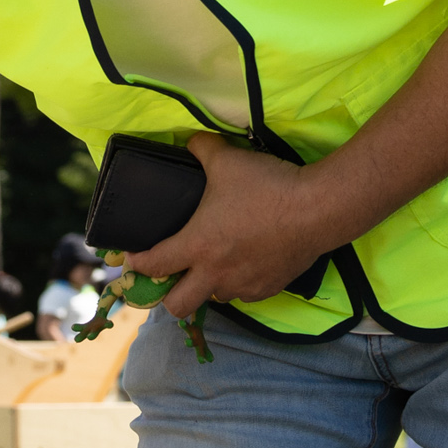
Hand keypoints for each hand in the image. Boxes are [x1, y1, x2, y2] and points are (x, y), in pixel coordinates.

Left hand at [118, 133, 338, 315]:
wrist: (317, 210)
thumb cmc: (267, 186)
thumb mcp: (227, 160)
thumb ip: (202, 149)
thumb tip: (191, 142)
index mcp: (197, 245)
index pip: (154, 264)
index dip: (136, 263)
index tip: (130, 260)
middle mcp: (215, 274)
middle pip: (176, 306)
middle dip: (166, 295)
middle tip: (171, 275)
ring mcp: (243, 285)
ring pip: (212, 299)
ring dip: (206, 286)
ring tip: (211, 264)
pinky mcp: (267, 289)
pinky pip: (242, 295)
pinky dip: (236, 284)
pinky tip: (243, 263)